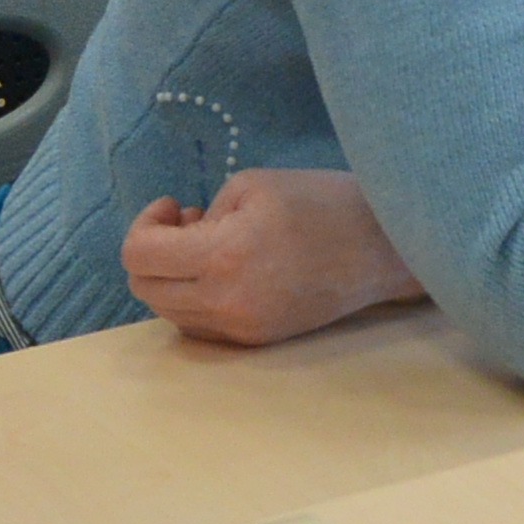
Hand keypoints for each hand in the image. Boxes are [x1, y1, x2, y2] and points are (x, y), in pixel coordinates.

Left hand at [121, 167, 424, 347]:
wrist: (384, 247)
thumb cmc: (323, 202)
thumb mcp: (253, 185)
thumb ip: (205, 214)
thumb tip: (184, 239)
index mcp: (222, 256)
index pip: (139, 257)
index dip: (145, 224)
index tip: (174, 204)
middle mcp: (226, 302)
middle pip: (146, 290)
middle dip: (152, 253)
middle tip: (188, 222)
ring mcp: (242, 327)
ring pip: (170, 312)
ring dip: (173, 278)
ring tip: (211, 245)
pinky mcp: (258, 338)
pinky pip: (202, 325)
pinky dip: (197, 298)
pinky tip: (226, 270)